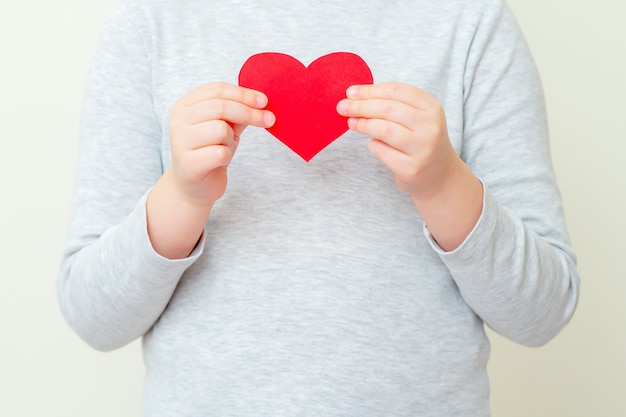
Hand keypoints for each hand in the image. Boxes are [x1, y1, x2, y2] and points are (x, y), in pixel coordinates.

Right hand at [146, 83, 273, 258]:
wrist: (194, 187)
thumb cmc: (209, 152)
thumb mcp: (225, 126)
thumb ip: (237, 112)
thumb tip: (260, 101)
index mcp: (185, 105)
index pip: (217, 90)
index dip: (243, 93)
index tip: (264, 101)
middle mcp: (178, 121)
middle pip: (221, 107)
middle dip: (249, 113)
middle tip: (268, 119)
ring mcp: (180, 142)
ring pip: (220, 129)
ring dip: (231, 139)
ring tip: (224, 147)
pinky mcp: (188, 163)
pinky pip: (220, 152)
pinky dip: (226, 155)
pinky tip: (219, 160)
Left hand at [336, 82, 459, 198]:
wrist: (440, 176)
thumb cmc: (420, 141)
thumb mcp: (417, 117)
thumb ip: (392, 105)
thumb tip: (354, 97)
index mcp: (432, 107)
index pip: (395, 91)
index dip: (369, 90)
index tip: (350, 92)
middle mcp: (431, 126)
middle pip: (387, 109)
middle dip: (360, 106)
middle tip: (342, 107)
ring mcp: (422, 149)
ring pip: (382, 129)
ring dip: (362, 124)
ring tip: (351, 123)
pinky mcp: (411, 168)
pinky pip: (381, 150)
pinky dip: (373, 144)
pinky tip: (374, 143)